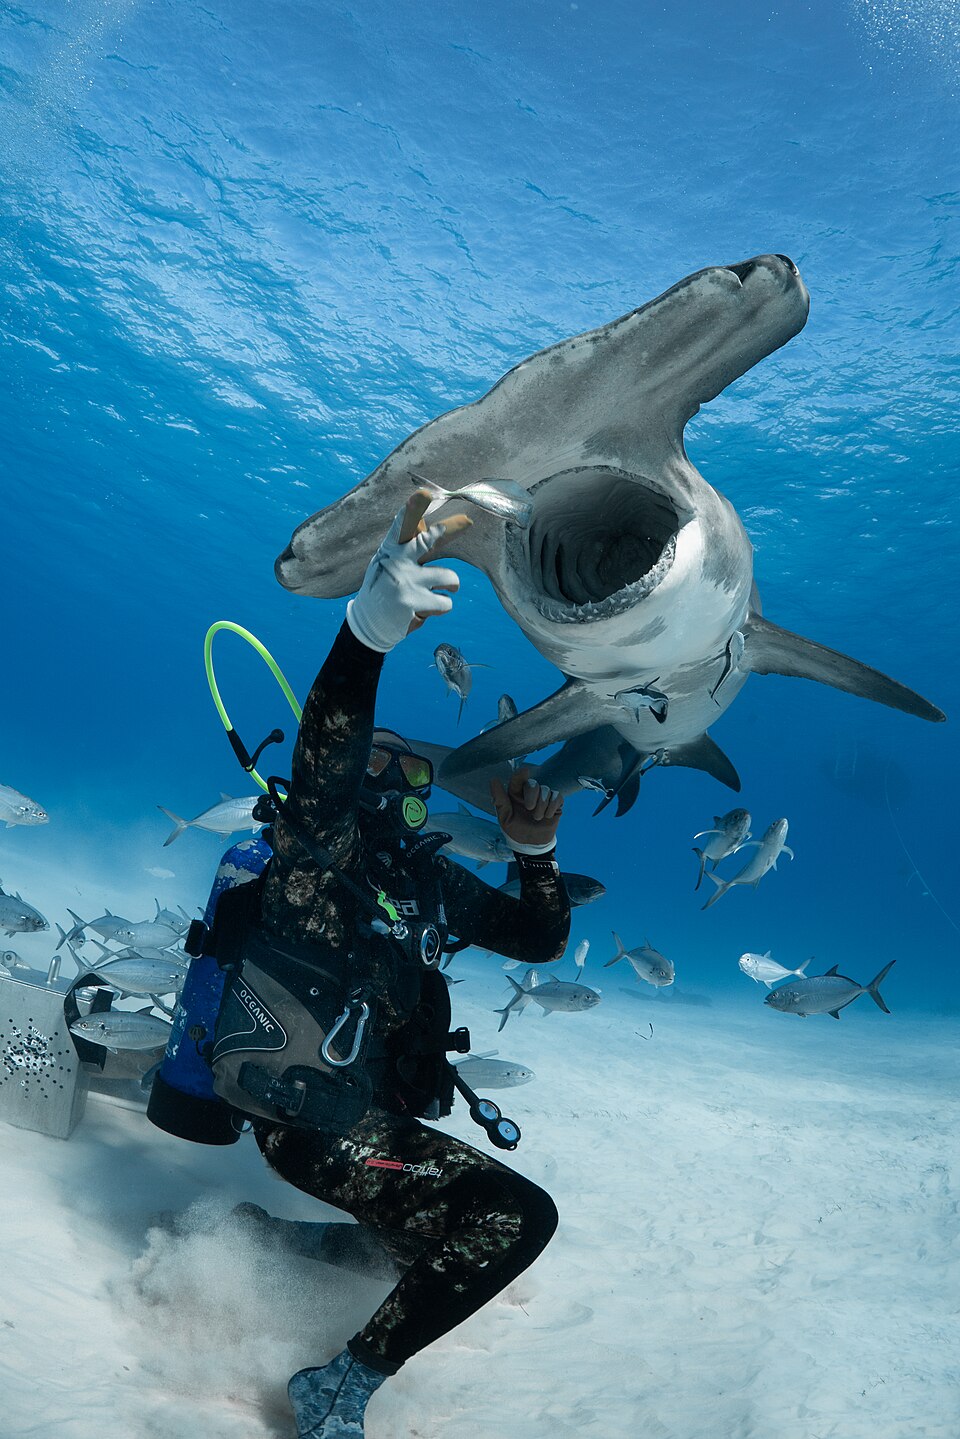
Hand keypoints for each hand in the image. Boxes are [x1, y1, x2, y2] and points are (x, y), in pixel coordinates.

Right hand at [346, 490, 471, 652]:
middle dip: (449, 529)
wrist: (368, 624)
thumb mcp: (391, 563)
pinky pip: (446, 602)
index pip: (402, 525)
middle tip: (467, 521)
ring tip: (435, 592)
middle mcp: (397, 563)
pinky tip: (422, 609)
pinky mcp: (415, 604)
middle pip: (428, 542)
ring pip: (449, 578)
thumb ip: (412, 548)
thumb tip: (436, 526)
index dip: (414, 509)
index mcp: (391, 550)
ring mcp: (406, 583)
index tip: (423, 493)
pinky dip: (440, 607)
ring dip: (449, 587)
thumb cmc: (386, 587)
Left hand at [490, 766, 563, 854]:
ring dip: (542, 805)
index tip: (525, 771)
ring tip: (537, 818)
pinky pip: (557, 796)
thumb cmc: (515, 830)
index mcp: (515, 794)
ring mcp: (543, 797)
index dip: (521, 774)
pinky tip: (547, 816)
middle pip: (533, 783)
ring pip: (546, 790)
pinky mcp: (555, 803)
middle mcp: (529, 793)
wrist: (532, 844)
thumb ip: (499, 799)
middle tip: (529, 808)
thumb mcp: (505, 817)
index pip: (518, 779)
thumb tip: (493, 780)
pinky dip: (552, 806)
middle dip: (532, 794)